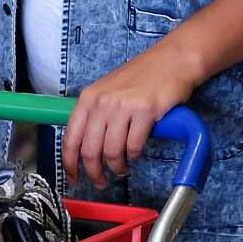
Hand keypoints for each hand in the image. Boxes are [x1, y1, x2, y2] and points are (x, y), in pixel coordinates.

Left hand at [62, 45, 199, 186]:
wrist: (173, 59)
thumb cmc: (143, 75)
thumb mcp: (108, 90)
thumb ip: (95, 114)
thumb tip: (84, 145)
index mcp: (89, 97)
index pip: (71, 138)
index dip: (69, 163)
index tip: (73, 177)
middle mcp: (103, 101)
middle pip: (90, 151)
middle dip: (94, 173)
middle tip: (101, 181)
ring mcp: (124, 106)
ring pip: (113, 152)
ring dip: (118, 166)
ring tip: (123, 167)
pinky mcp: (146, 111)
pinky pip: (135, 146)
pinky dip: (135, 154)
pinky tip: (137, 151)